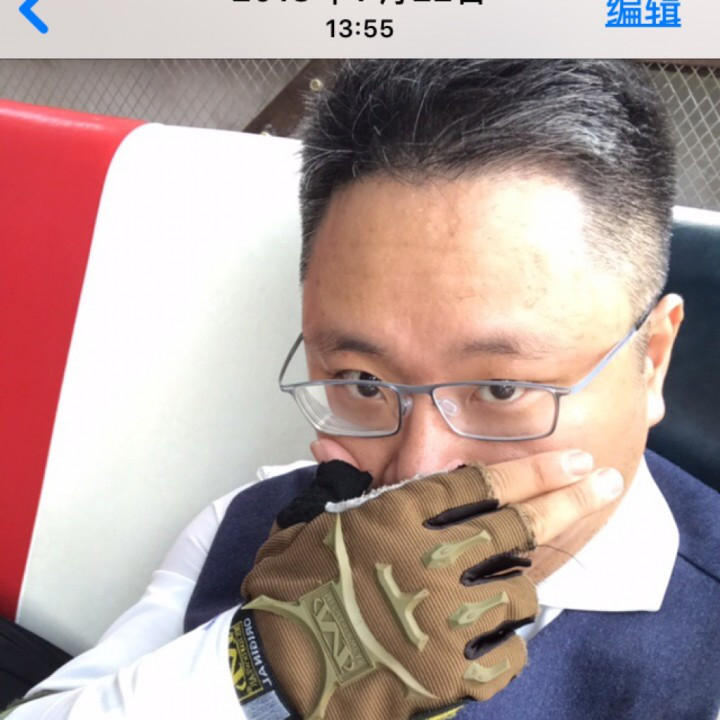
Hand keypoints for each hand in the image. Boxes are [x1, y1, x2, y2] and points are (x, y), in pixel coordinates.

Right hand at [235, 447, 620, 718]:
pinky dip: (512, 641)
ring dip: (526, 579)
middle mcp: (429, 561)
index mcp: (396, 518)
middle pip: (518, 524)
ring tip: (521, 576)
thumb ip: (333, 485)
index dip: (533, 468)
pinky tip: (502, 633)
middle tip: (601, 482)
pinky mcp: (448, 673)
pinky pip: (509, 653)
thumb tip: (329, 447)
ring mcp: (444, 619)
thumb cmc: (289, 592)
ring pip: (521, 590)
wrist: (276, 671)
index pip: (481, 483)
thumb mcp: (304, 525)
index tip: (571, 459)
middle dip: (569, 498)